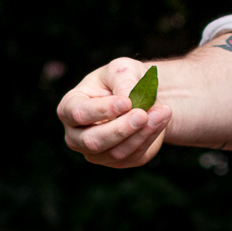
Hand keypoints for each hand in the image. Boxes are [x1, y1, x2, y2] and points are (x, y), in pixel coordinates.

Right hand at [57, 57, 172, 168]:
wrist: (140, 94)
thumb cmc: (122, 79)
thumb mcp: (122, 69)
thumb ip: (123, 81)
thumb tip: (129, 99)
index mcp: (70, 107)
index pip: (79, 114)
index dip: (102, 110)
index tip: (127, 102)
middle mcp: (77, 135)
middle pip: (93, 141)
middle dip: (121, 128)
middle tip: (143, 114)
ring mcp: (96, 152)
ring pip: (116, 152)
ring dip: (141, 133)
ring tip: (161, 112)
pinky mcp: (118, 161)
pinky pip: (134, 156)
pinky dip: (150, 137)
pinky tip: (161, 119)